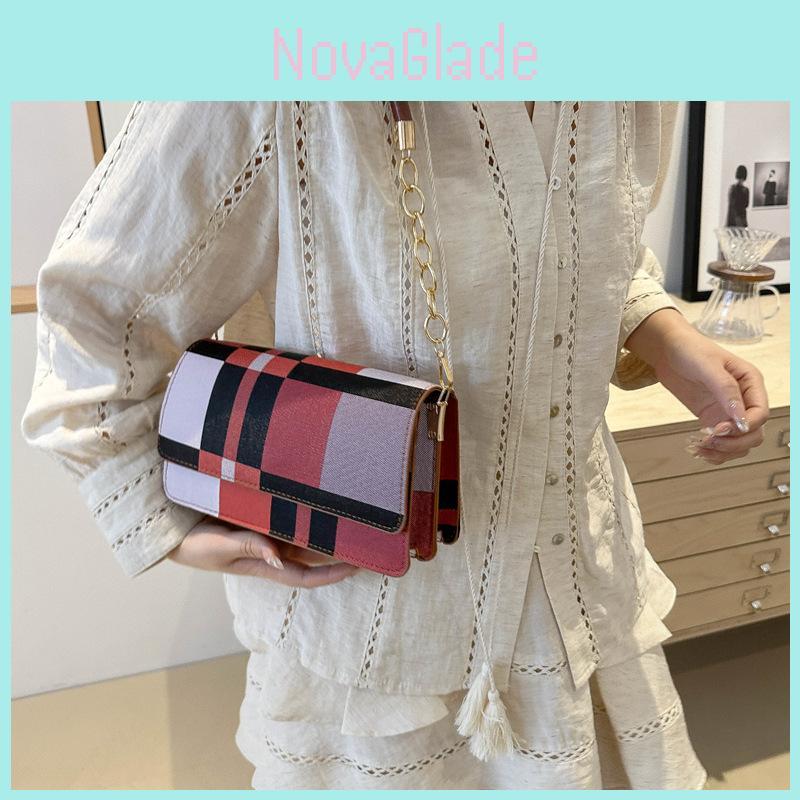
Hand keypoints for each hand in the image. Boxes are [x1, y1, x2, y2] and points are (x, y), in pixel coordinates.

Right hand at [166, 516, 360, 586]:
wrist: (169, 527)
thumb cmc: (191, 544)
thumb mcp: (217, 547)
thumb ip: (247, 547)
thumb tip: (279, 556)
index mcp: (263, 564)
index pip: (306, 575)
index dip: (332, 574)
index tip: (358, 566)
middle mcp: (270, 549)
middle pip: (312, 553)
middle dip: (339, 549)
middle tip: (368, 535)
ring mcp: (265, 531)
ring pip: (304, 533)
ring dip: (326, 528)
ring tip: (354, 514)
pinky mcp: (258, 514)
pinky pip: (288, 515)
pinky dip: (305, 509)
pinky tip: (320, 495)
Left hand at [626, 310, 769, 464]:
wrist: (667, 350)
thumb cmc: (690, 349)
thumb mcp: (708, 366)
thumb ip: (726, 391)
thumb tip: (740, 420)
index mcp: (751, 383)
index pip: (761, 414)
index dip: (744, 427)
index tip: (720, 428)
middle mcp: (744, 399)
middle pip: (754, 434)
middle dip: (734, 443)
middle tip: (709, 441)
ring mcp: (728, 411)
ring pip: (739, 443)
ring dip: (723, 452)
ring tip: (700, 448)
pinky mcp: (712, 418)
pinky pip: (722, 442)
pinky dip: (713, 451)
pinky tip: (697, 449)